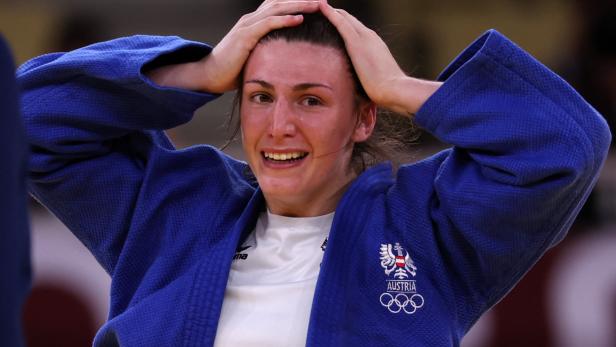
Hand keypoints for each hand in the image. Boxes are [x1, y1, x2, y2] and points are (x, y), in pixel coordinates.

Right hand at [149, 1, 320, 92]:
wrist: (210, 75)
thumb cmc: (232, 69)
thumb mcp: (255, 56)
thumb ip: (268, 52)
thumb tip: (287, 61)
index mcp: (255, 23)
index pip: (279, 6)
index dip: (297, 3)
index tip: (317, 5)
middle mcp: (251, 19)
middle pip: (281, 2)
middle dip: (303, 0)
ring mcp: (247, 25)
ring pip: (277, 8)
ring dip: (299, 5)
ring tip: (318, 4)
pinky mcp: (245, 36)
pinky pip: (268, 23)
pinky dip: (285, 19)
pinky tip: (299, 18)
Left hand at [319, 0, 440, 114]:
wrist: (393, 88)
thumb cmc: (386, 90)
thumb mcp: (376, 79)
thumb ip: (368, 76)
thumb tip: (364, 86)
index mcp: (374, 44)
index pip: (356, 29)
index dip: (344, 22)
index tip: (333, 19)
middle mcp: (370, 37)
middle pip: (350, 20)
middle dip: (336, 13)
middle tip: (322, 6)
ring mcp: (364, 38)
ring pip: (344, 18)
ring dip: (331, 11)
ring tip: (318, 3)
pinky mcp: (356, 43)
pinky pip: (341, 23)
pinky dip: (330, 14)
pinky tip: (321, 7)